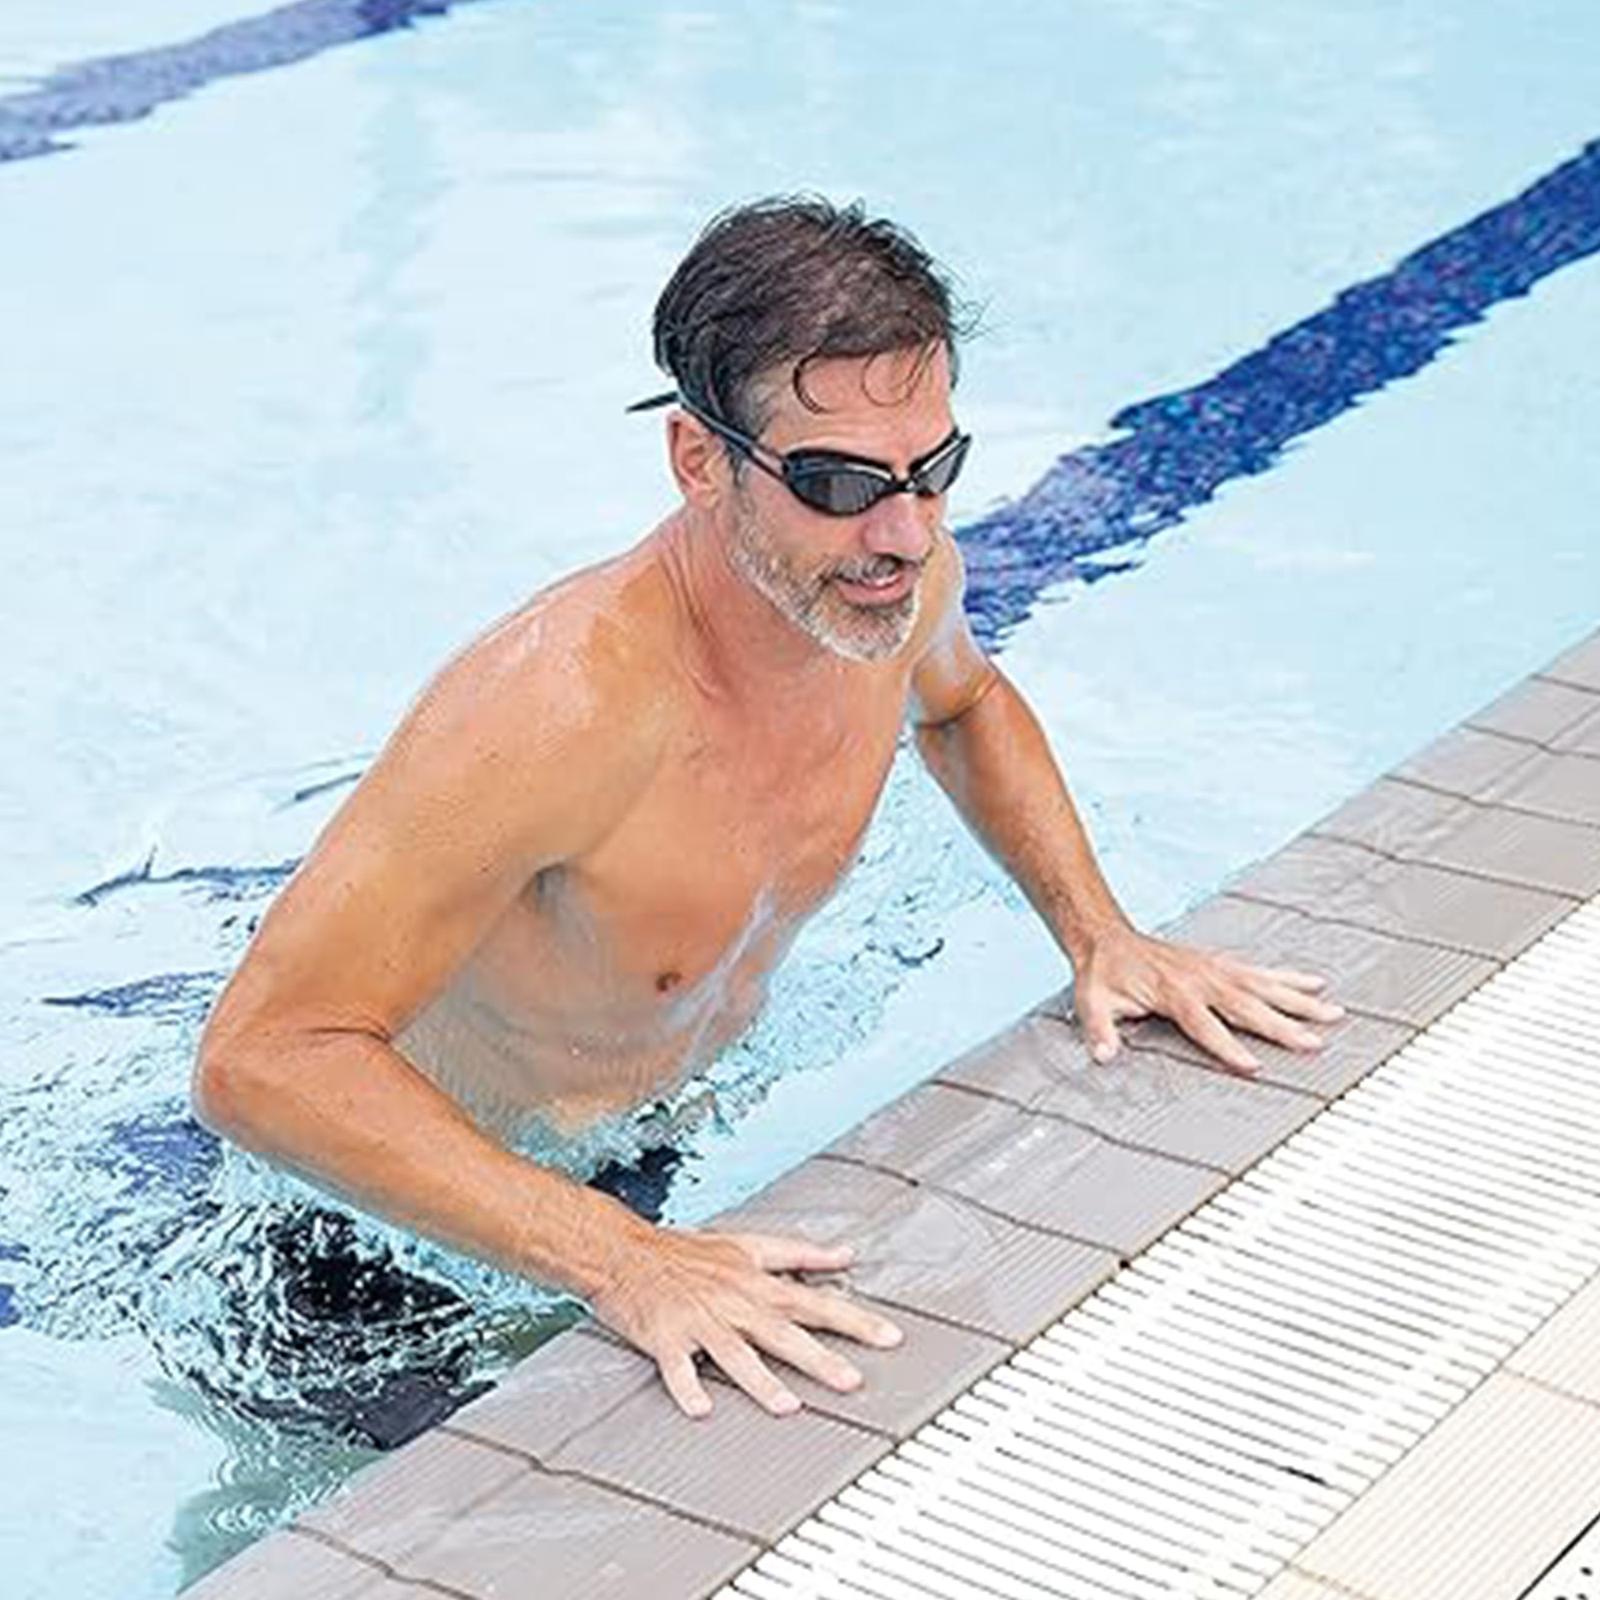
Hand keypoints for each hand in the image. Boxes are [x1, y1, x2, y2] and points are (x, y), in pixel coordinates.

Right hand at [589, 1225, 903, 1418]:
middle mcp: (733, 1300)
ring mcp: (699, 1319)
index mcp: (755, 1280)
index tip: (889, 1335)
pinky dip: (687, 1387)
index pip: (814, 1298)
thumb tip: (846, 1254)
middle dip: (821, 1356)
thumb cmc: (686, 1251)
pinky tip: (701, 1409)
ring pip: (735, 1352)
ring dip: (761, 1380)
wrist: (623, 1250)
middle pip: (784, 1331)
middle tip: (854, 1381)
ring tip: (788, 1407)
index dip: (853, 1316)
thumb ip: (799, 1253)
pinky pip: (678, 1367)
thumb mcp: (747, 1243)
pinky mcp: (666, 1336)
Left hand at [1072, 924, 1343, 1073]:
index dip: (1229, 1047)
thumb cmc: (1103, 974)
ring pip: (1264, 986)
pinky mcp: (1219, 963)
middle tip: (1316, 1043)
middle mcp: (1201, 979)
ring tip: (1334, 1012)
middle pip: (1248, 1006)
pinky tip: (1315, 983)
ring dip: (1299, 1000)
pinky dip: (1289, 977)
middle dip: (1283, 1026)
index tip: (1254, 1067)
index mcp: (1173, 993)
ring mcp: (1214, 969)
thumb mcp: (1091, 1003)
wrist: (1107, 937)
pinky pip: (1260, 971)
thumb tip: (1103, 1056)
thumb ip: (1099, 1030)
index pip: (1206, 1025)